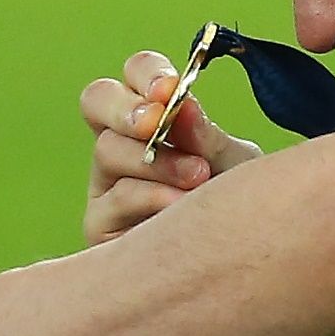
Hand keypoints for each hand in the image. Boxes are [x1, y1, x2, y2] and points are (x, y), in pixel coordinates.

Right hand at [79, 50, 262, 245]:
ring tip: (200, 178)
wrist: (237, 262)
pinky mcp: (100, 223)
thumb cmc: (234, 203)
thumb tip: (183, 106)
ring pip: (108, 150)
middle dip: (128, 107)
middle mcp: (121, 142)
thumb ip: (207, 135)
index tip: (172, 88)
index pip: (134, 75)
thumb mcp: (233, 163)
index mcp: (151, 115)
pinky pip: (116, 198)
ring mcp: (105, 181)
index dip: (146, 73)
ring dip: (156, 160)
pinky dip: (153, 197)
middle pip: (97, 99)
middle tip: (157, 121)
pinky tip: (182, 206)